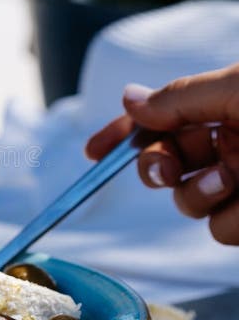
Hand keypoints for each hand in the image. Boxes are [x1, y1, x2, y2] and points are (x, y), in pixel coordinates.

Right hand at [85, 64, 238, 243]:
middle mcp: (231, 144)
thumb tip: (128, 99)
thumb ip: (181, 97)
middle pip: (164, 163)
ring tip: (234, 180)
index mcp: (223, 106)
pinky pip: (221, 231)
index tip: (94, 153)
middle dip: (154, 167)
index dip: (124, 134)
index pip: (161, 119)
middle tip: (165, 170)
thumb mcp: (237, 89)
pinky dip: (235, 220)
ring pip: (189, 203)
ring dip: (201, 195)